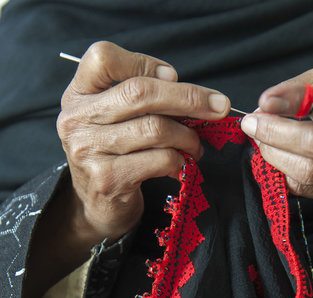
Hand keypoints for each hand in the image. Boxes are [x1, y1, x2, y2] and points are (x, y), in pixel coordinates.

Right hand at [57, 41, 230, 246]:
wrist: (98, 208)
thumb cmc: (115, 156)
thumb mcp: (114, 119)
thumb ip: (138, 97)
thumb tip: (177, 82)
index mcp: (78, 95)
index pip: (103, 57)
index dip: (144, 62)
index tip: (174, 76)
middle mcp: (77, 119)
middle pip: (139, 92)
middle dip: (188, 98)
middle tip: (218, 107)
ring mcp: (90, 151)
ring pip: (155, 128)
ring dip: (187, 137)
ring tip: (196, 146)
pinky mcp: (109, 179)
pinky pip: (158, 159)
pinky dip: (179, 160)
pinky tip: (181, 165)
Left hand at [241, 68, 312, 203]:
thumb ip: (298, 87)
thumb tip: (266, 104)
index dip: (297, 101)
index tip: (265, 103)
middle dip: (277, 134)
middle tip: (253, 125)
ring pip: (311, 171)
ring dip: (276, 156)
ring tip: (261, 142)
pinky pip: (307, 189)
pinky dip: (284, 175)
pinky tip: (276, 159)